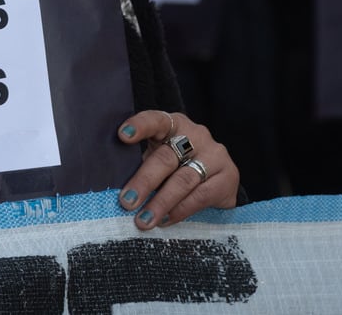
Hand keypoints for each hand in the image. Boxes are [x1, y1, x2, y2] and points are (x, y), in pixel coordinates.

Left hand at [116, 110, 238, 229]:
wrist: (220, 178)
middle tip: (127, 202)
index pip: (156, 120)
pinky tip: (165, 221)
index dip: (140, 126)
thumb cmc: (179, 165)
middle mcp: (196, 135)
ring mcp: (214, 155)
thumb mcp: (162, 155)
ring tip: (143, 220)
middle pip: (166, 157)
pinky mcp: (227, 177)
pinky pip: (200, 196)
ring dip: (160, 202)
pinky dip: (179, 211)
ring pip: (183, 180)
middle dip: (144, 181)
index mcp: (174, 125)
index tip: (123, 135)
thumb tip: (114, 186)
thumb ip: (144, 163)